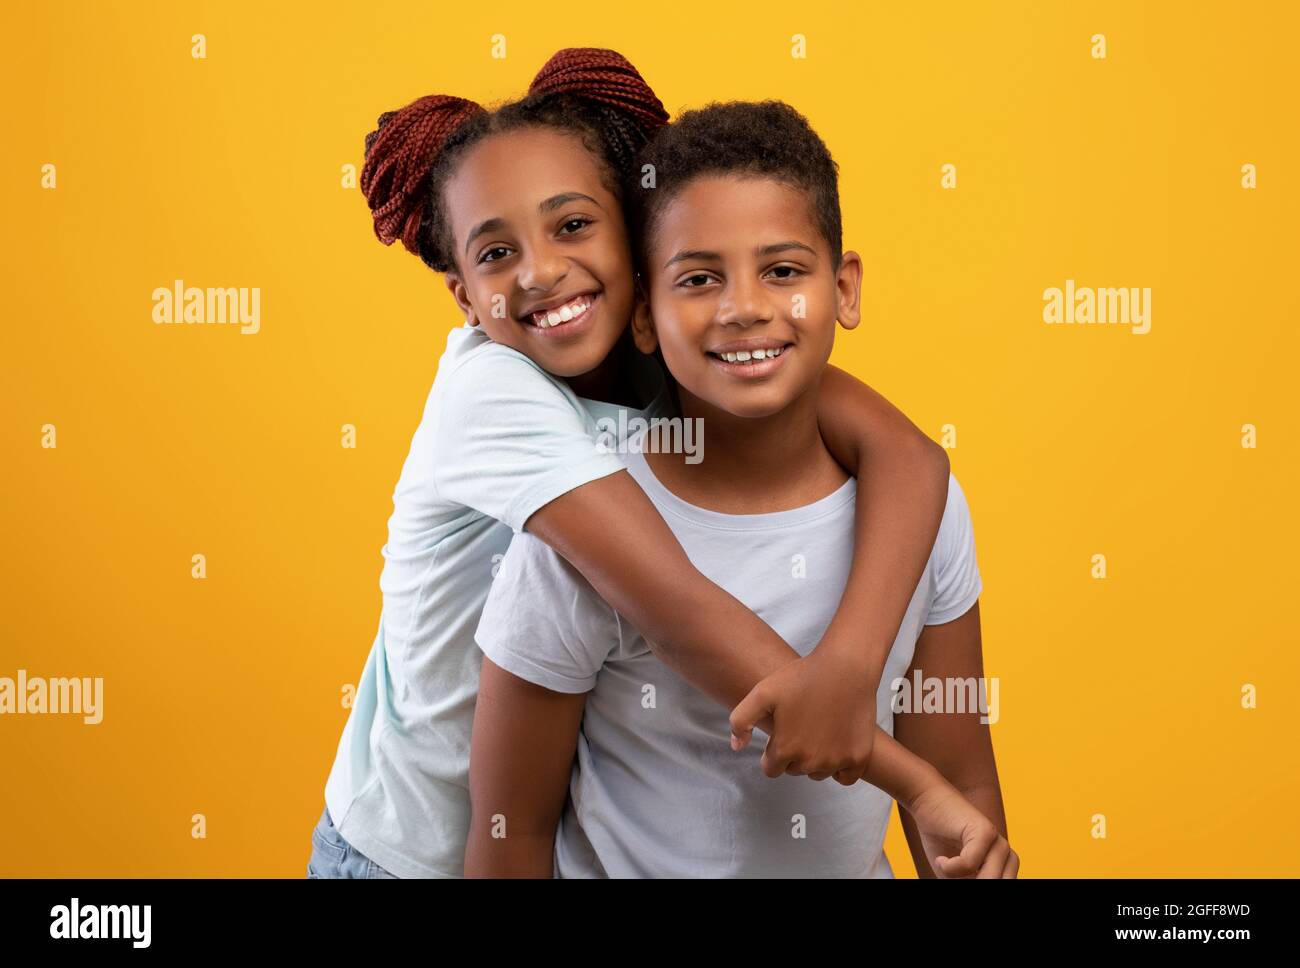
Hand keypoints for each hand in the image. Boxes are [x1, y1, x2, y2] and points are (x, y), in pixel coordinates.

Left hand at [729, 650, 878, 784]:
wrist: (846, 667)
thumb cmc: (803, 676)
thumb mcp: (763, 692)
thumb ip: (741, 720)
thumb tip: (736, 747)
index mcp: (785, 749)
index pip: (771, 769)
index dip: (772, 753)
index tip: (781, 734)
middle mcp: (811, 761)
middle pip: (795, 770)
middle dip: (794, 754)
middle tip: (801, 726)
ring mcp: (837, 761)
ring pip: (818, 773)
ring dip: (816, 759)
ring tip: (818, 730)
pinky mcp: (858, 757)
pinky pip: (845, 777)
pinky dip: (840, 767)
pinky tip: (836, 744)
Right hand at [908, 781, 1018, 877]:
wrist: (928, 801)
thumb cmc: (939, 838)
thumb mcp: (955, 874)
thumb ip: (968, 882)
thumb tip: (973, 890)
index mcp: (1003, 866)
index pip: (1003, 884)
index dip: (983, 888)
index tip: (958, 877)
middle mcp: (1006, 855)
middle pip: (1000, 883)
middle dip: (978, 882)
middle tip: (950, 877)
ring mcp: (998, 843)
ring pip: (991, 879)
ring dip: (963, 879)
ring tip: (944, 870)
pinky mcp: (985, 831)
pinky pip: (970, 863)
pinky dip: (951, 868)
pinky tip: (940, 859)